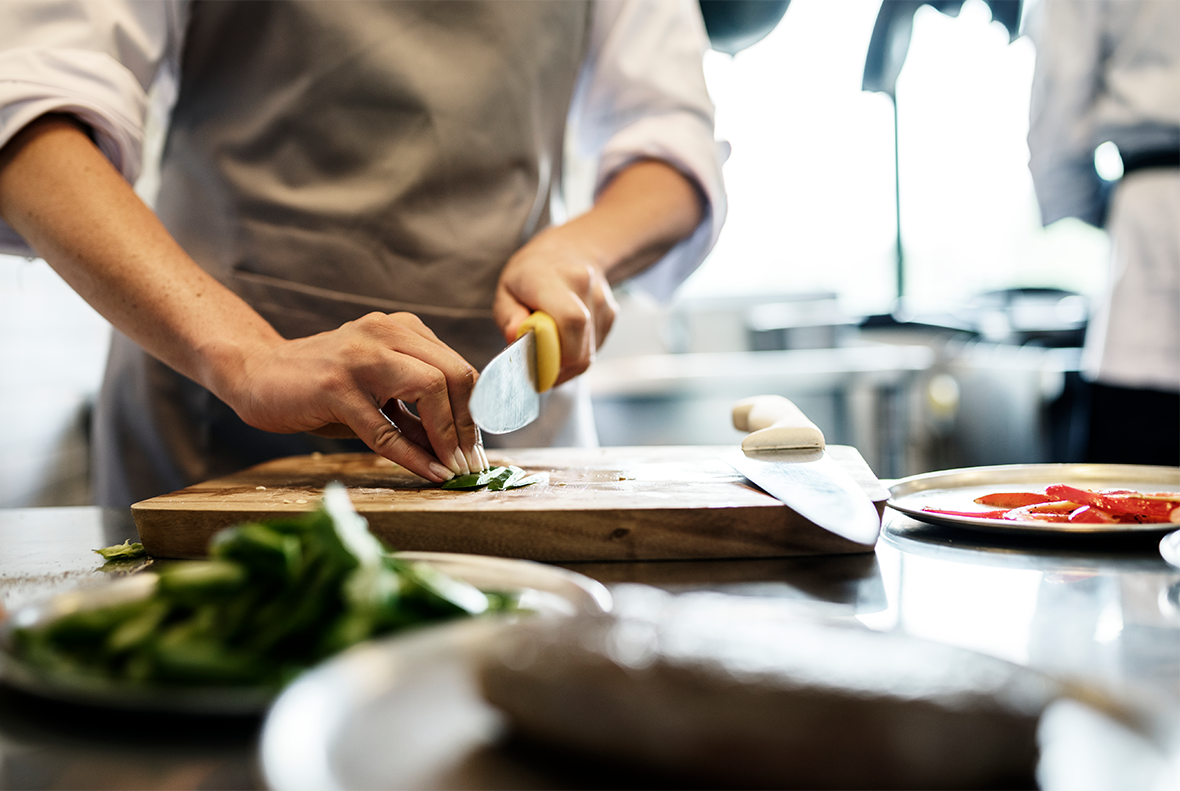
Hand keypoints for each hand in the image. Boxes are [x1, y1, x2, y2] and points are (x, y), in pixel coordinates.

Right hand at [229, 312, 483, 481]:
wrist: (256, 373)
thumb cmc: (320, 386)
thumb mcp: (377, 393)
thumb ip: (414, 414)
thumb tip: (455, 449)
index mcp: (401, 329)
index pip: (458, 366)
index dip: (474, 409)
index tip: (476, 445)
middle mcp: (385, 333)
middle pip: (454, 373)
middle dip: (468, 423)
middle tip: (469, 460)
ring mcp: (361, 357)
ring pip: (430, 389)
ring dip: (448, 435)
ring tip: (453, 467)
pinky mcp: (335, 387)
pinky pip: (386, 427)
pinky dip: (413, 455)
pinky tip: (429, 473)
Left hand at [493, 225, 618, 385]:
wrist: (572, 250)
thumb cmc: (532, 273)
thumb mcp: (507, 288)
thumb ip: (508, 315)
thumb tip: (516, 336)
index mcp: (553, 277)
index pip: (570, 321)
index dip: (554, 353)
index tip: (534, 366)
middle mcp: (584, 286)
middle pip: (581, 348)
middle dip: (558, 367)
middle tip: (538, 366)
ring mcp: (602, 301)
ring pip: (588, 354)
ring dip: (565, 362)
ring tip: (548, 346)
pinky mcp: (610, 315)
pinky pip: (594, 349)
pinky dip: (576, 354)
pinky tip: (563, 338)